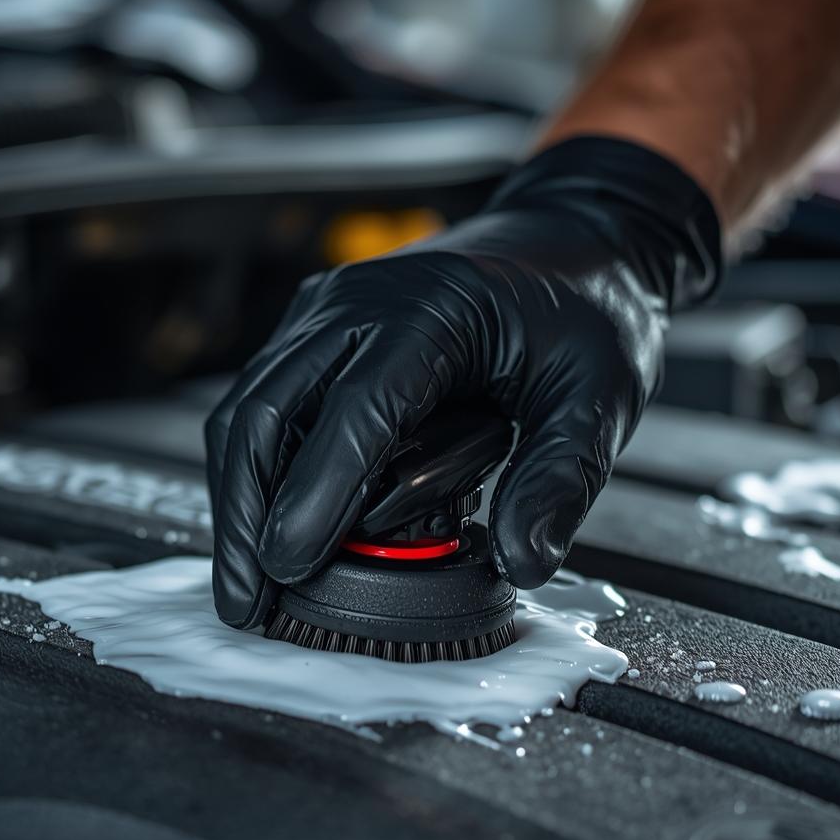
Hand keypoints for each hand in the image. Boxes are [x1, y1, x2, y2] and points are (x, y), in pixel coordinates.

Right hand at [206, 136, 721, 627]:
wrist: (569, 241)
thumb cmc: (583, 309)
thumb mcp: (600, 393)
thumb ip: (563, 478)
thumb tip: (523, 560)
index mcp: (430, 311)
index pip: (356, 410)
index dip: (316, 494)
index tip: (289, 567)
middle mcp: (358, 304)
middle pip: (266, 409)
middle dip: (247, 510)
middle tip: (245, 599)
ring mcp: (329, 315)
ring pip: (251, 408)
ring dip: (239, 497)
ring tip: (244, 580)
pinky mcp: (320, 334)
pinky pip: (268, 402)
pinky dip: (258, 470)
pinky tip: (263, 526)